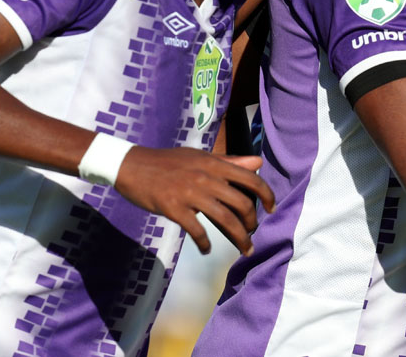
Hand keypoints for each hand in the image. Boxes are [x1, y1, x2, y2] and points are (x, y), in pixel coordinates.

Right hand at [114, 146, 274, 254]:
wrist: (132, 166)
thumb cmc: (169, 162)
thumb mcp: (200, 157)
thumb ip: (230, 161)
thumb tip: (258, 162)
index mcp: (214, 164)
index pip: (251, 178)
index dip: (267, 195)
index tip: (272, 208)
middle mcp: (206, 177)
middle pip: (242, 203)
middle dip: (252, 222)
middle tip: (252, 233)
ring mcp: (190, 193)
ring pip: (225, 219)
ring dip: (239, 238)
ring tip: (244, 248)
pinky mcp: (174, 208)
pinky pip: (196, 230)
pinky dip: (204, 243)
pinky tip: (206, 249)